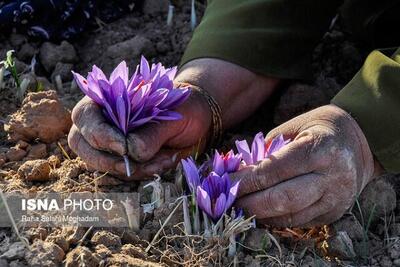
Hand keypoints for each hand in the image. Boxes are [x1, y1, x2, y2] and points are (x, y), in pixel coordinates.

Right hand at [68, 58, 278, 179]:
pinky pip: (123, 173)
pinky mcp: (123, 160)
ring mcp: (110, 143)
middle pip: (83, 145)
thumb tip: (131, 152)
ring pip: (104, 164)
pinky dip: (143, 172)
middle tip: (139, 163)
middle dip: (110, 160)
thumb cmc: (184, 106)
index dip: (98, 134)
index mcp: (107, 98)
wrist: (197, 118)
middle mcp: (102, 121)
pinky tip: (165, 161)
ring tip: (165, 158)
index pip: (85, 116)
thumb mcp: (174, 113)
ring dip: (133, 168)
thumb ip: (152, 131)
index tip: (122, 147)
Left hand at [232, 104, 377, 226]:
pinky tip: (259, 212)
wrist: (361, 144)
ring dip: (259, 215)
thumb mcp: (294, 126)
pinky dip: (275, 219)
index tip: (223, 182)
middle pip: (281, 199)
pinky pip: (298, 223)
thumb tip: (237, 170)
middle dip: (248, 203)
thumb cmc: (320, 129)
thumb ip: (267, 149)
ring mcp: (334, 199)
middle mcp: (330, 177)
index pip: (273, 170)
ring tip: (237, 208)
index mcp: (319, 149)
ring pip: (289, 217)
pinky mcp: (333, 214)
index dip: (245, 180)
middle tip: (226, 200)